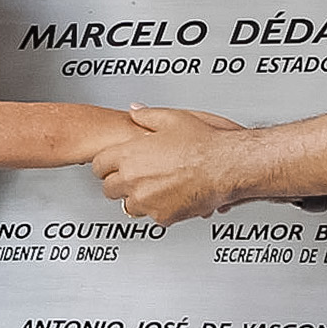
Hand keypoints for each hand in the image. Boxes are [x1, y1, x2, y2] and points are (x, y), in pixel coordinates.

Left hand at [92, 106, 245, 223]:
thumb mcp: (172, 119)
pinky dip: (159, 209)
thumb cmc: (204, 144)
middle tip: (133, 177)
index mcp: (129, 155)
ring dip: (136, 198)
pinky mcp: (163, 216)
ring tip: (154, 187)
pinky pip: (153, 216)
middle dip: (119, 183)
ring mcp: (147, 201)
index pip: (99, 165)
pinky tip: (171, 196)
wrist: (227, 166)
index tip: (112, 164)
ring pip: (128, 206)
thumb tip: (136, 111)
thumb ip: (147, 115)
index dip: (106, 164)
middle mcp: (134, 180)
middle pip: (109, 189)